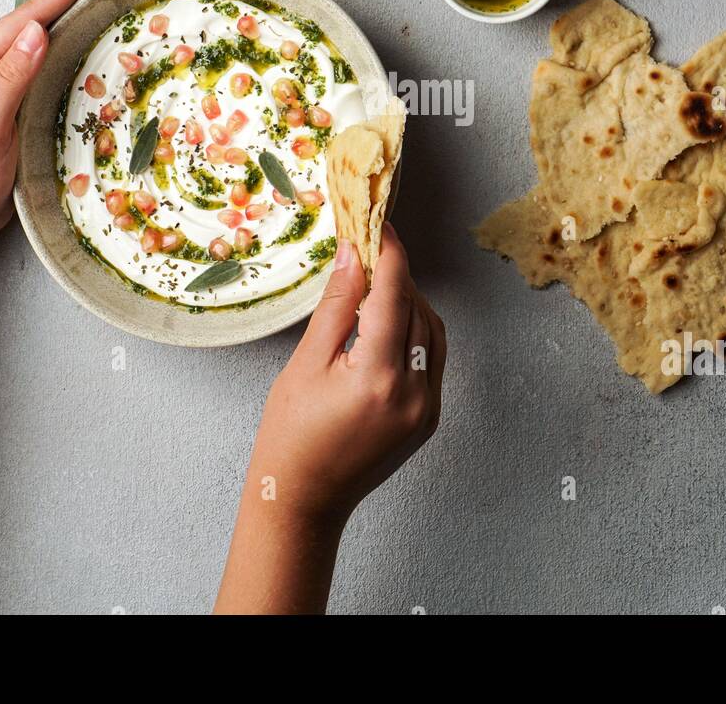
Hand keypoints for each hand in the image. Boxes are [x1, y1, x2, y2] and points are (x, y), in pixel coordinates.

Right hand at [248, 225, 446, 528]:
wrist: (304, 500)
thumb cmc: (291, 436)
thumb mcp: (306, 364)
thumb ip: (336, 306)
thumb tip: (354, 254)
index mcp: (378, 377)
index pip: (394, 294)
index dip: (389, 252)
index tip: (379, 224)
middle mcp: (414, 392)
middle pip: (417, 308)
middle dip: (396, 275)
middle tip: (368, 251)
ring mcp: (428, 408)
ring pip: (433, 330)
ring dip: (409, 301)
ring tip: (373, 287)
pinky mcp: (430, 418)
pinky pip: (434, 358)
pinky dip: (416, 331)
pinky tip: (386, 324)